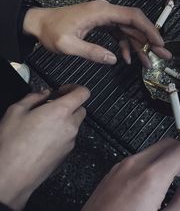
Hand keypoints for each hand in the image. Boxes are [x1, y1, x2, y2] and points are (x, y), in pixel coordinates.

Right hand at [0, 85, 89, 209]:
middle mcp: (70, 126)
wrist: (11, 177)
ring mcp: (70, 141)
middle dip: (69, 105)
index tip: (63, 90)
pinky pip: (69, 137)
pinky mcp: (66, 154)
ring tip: (44, 123)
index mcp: (61, 111)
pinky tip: (44, 137)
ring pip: (75, 124)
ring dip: (65, 119)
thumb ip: (33, 97)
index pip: (83, 93)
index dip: (75, 88)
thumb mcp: (16, 111)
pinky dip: (62, 133)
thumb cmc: (11, 145)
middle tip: (52, 106)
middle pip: (81, 108)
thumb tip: (44, 93)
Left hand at [23, 0, 170, 67]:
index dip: (149, 29)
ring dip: (139, 46)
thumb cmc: (51, 32)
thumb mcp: (68, 45)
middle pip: (135, 24)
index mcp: (102, 12)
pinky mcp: (102, 24)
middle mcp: (107, 11)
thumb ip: (91, 52)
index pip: (133, 17)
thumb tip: (114, 60)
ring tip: (147, 62)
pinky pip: (118, 34)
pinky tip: (127, 58)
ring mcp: (105, 18)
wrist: (40, 24)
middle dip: (149, 40)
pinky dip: (124, 46)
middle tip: (162, 55)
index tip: (160, 43)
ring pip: (128, 31)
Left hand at [81, 137, 179, 210]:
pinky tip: (155, 173)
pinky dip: (152, 160)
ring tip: (178, 165)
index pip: (179, 151)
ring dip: (167, 154)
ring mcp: (120, 168)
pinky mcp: (112, 173)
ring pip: (150, 150)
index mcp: (150, 177)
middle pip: (164, 144)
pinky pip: (137, 158)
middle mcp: (134, 166)